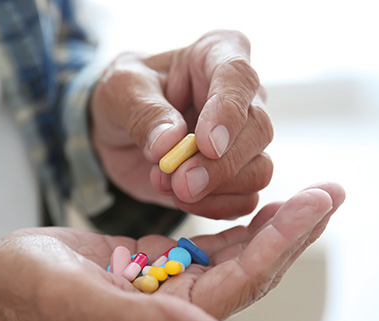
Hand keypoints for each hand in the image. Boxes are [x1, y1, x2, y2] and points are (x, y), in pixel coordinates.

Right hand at [0, 183, 343, 320]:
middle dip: (291, 232)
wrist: (1, 280)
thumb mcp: (83, 302)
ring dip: (271, 229)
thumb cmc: (32, 290)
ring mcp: (170, 293)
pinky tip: (256, 209)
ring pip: (235, 260)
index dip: (283, 243)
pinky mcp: (157, 272)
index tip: (317, 201)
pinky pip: (208, 251)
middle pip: (250, 271)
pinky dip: (236, 229)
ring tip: (307, 197)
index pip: (241, 283)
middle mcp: (179, 316)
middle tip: (330, 192)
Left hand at [90, 30, 272, 218]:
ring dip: (214, 189)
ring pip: (259, 170)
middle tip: (180, 182)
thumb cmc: (125, 94)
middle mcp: (242, 96)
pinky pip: (245, 199)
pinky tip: (180, 198)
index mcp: (217, 55)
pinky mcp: (237, 175)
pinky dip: (213, 207)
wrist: (119, 130)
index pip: (239, 77)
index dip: (228, 113)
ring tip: (168, 184)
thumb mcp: (121, 90)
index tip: (207, 144)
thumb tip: (169, 144)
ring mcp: (245, 138)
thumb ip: (144, 113)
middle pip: (259, 131)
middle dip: (219, 165)